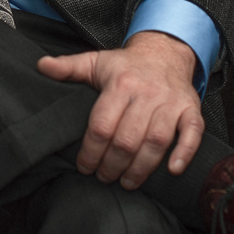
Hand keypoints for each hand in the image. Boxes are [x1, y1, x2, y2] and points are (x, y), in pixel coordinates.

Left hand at [37, 31, 203, 188]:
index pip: (102, 125)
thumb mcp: (96, 62)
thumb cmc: (127, 65)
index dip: (91, 152)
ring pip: (156, 141)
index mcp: (121, 84)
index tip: (84, 166)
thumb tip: (41, 66)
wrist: (166, 51)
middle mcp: (147, 93)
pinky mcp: (191, 110)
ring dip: (141, 168)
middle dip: (113, 165)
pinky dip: (184, 153)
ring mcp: (171, 103)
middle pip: (127, 139)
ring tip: (127, 182)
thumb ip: (68, 67)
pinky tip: (172, 170)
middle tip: (104, 177)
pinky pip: (192, 133)